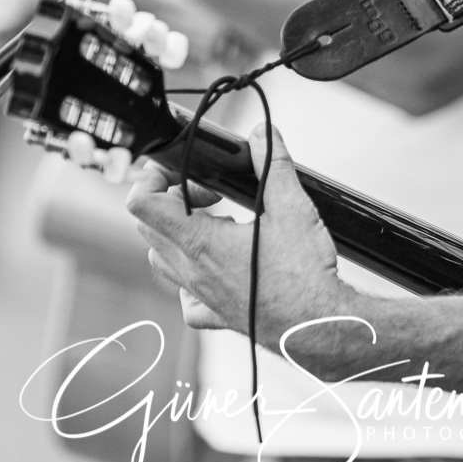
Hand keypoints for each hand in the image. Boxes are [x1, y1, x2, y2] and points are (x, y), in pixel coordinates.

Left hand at [127, 125, 349, 347]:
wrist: (320, 327)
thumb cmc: (305, 275)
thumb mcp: (292, 207)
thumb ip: (273, 164)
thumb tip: (263, 135)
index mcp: (201, 242)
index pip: (142, 205)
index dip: (154, 179)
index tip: (184, 172)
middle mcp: (193, 272)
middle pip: (149, 229)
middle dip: (171, 200)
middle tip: (208, 193)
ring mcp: (202, 297)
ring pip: (162, 261)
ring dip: (177, 234)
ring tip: (215, 224)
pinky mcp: (218, 316)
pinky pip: (187, 300)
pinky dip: (190, 280)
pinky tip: (216, 268)